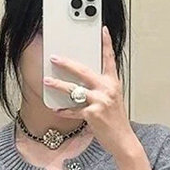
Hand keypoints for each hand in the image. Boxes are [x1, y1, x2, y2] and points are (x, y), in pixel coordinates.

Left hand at [43, 25, 136, 157]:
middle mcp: (107, 89)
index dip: (106, 43)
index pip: (109, 59)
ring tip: (47, 81)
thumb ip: (101, 87)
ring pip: (74, 90)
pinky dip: (63, 110)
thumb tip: (83, 81)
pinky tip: (56, 109)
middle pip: (84, 71)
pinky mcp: (92, 114)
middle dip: (67, 63)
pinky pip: (73, 110)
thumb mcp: (112, 98)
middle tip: (55, 58)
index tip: (102, 30)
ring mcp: (100, 101)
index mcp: (113, 82)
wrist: (122, 139)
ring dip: (58, 85)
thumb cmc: (116, 120)